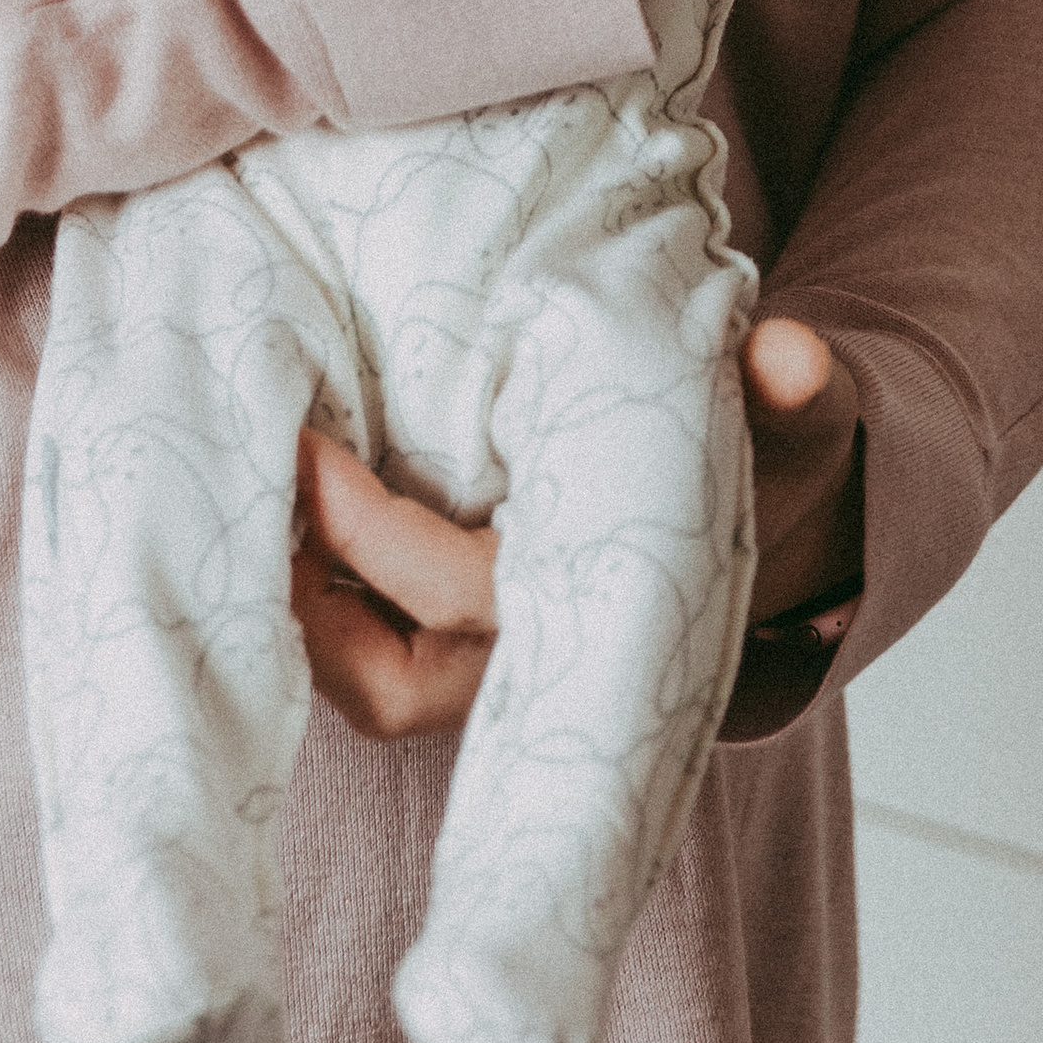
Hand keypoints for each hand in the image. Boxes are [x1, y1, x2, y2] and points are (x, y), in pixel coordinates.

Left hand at [292, 321, 866, 744]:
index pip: (453, 593)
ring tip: (246, 505)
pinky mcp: (466, 650)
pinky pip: (373, 651)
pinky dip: (322, 598)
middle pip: (388, 685)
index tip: (298, 445)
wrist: (784, 523)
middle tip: (240, 496)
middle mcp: (544, 667)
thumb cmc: (770, 465)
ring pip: (370, 682)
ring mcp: (501, 674)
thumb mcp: (797, 425)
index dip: (362, 530)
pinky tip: (278, 517)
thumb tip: (791, 357)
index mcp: (605, 614)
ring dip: (303, 605)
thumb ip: (801, 393)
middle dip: (304, 601)